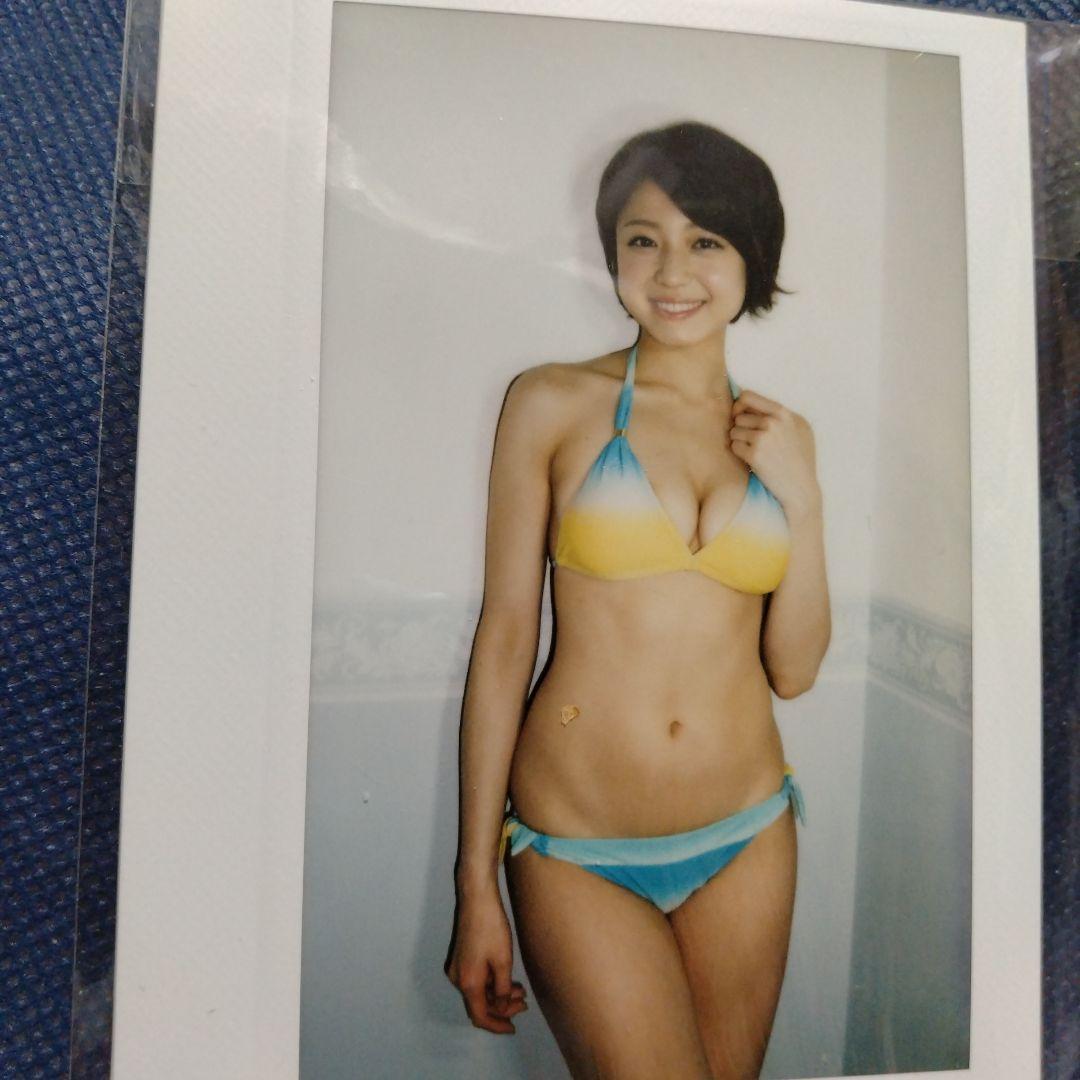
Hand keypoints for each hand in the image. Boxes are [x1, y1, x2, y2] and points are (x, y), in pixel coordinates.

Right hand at [445, 893, 527, 1033]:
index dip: (497, 1025)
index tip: (513, 1027)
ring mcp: (456, 968)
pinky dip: (490, 983)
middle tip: (524, 1003)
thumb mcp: (502, 961)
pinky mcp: (460, 957)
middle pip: (479, 1004)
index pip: (480, 1016)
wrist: (476, 898)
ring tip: (520, 991)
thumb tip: (500, 1007)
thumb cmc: (491, 928)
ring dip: (497, 994)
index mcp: (467, 983)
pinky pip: (475, 979)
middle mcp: (457, 979)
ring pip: (478, 991)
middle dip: (502, 1008)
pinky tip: (506, 978)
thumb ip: (502, 989)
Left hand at [730, 389, 820, 521]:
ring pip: (734, 431)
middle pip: (738, 416)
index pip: (747, 396)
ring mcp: (764, 437)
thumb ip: (780, 415)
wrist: (801, 488)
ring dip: (738, 441)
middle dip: (740, 429)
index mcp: (784, 413)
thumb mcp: (800, 430)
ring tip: (753, 452)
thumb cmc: (801, 460)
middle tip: (750, 442)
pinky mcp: (755, 454)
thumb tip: (750, 402)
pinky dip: (738, 453)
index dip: (738, 406)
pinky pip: (733, 446)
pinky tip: (751, 461)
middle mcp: (774, 422)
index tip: (738, 416)